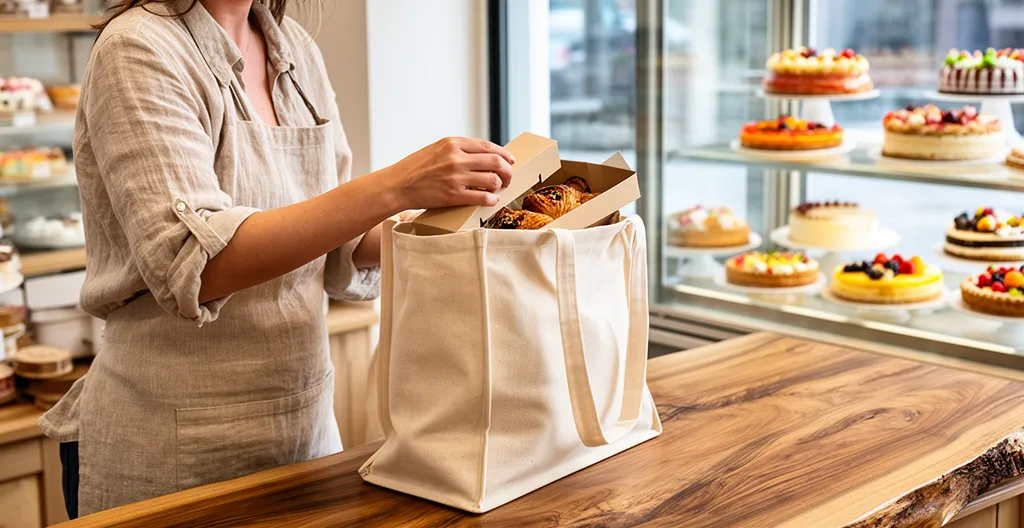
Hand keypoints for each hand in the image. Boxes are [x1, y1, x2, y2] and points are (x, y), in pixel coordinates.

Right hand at [379, 137, 514, 210]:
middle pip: (495, 162)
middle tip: (508, 177)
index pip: (488, 146)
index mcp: (453, 143)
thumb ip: (458, 150)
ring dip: (500, 185)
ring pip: (492, 180)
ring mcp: (456, 177)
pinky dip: (491, 199)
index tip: (510, 160)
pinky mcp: (453, 195)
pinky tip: (491, 199)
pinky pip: (482, 197)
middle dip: (507, 171)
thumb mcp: (437, 149)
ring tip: (498, 189)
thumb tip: (483, 156)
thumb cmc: (416, 168)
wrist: (397, 185)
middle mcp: (456, 158)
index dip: (504, 154)